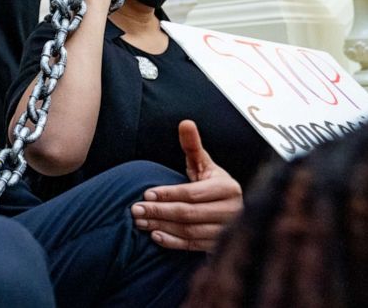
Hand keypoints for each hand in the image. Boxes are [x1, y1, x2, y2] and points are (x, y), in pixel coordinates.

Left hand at [130, 120, 243, 251]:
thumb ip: (192, 145)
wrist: (227, 208)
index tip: (146, 194)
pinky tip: (155, 236)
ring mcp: (226, 231)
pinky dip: (173, 242)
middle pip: (189, 214)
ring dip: (162, 226)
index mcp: (228, 188)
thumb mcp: (203, 163)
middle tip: (135, 210)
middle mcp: (232, 211)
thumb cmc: (210, 182)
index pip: (193, 193)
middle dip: (160, 211)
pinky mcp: (218, 245)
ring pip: (190, 231)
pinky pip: (193, 246)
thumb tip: (185, 122)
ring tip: (139, 222)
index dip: (169, 194)